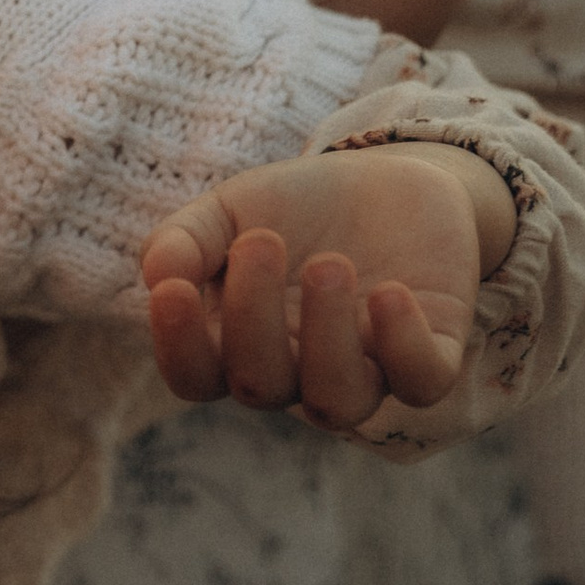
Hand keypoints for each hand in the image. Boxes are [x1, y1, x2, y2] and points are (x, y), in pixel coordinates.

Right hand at [141, 142, 515, 423]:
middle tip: (262, 240)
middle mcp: (295, 372)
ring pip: (337, 404)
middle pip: (260, 388)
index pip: (195, 378)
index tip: (173, 290)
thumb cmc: (296, 206)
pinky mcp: (429, 353)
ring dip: (327, 341)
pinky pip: (420, 384)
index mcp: (236, 345)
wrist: (390, 180)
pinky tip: (388, 291)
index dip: (178, 348)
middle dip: (254, 319)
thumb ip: (186, 239)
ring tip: (328, 264)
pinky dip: (403, 347)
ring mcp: (364, 369)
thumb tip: (156, 276)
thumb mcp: (231, 207)